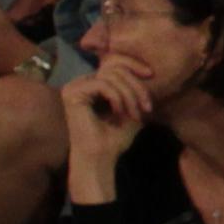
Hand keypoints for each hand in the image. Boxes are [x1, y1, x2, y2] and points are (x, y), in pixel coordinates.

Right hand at [59, 52, 156, 174]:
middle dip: (135, 86)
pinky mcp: (72, 94)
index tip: (151, 75)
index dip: (134, 65)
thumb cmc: (114, 139)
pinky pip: (102, 84)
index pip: (114, 63)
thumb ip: (136, 90)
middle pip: (114, 68)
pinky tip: (120, 112)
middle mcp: (80, 82)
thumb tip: (148, 70)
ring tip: (135, 114)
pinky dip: (117, 97)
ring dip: (129, 95)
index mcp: (92, 84)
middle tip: (146, 107)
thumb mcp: (132, 109)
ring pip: (110, 75)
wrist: (101, 160)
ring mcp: (74, 87)